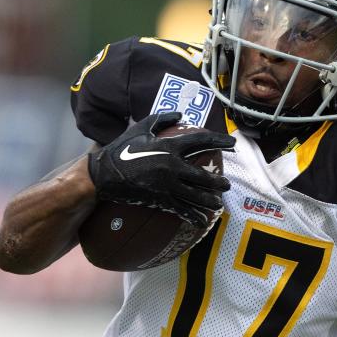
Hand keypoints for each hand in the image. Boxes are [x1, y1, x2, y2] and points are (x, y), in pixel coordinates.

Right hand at [88, 112, 235, 226]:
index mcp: (169, 146)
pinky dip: (193, 216)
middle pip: (202, 176)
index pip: (201, 141)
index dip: (219, 141)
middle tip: (226, 185)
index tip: (233, 143)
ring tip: (218, 204)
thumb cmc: (122, 149)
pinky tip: (202, 222)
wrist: (103, 174)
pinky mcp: (160, 199)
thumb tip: (180, 114)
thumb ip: (162, 119)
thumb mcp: (140, 128)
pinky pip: (181, 209)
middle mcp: (172, 166)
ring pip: (195, 195)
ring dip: (209, 200)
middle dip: (217, 182)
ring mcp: (166, 185)